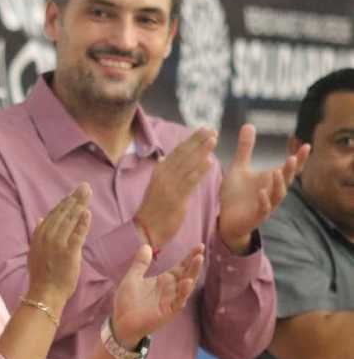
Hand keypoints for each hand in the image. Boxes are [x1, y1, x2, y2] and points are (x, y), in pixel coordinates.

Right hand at [25, 183, 91, 310]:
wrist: (44, 293)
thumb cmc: (41, 274)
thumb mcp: (34, 251)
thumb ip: (38, 233)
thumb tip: (40, 218)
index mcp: (39, 235)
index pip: (54, 214)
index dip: (65, 202)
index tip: (74, 193)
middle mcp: (47, 236)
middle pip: (63, 213)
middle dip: (74, 198)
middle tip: (85, 186)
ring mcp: (58, 244)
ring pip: (70, 220)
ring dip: (80, 205)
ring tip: (87, 193)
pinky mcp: (69, 252)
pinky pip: (77, 234)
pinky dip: (82, 223)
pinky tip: (87, 212)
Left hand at [111, 244, 204, 346]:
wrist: (121, 322)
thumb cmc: (127, 302)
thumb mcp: (132, 278)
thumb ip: (140, 263)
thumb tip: (146, 245)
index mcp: (164, 281)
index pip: (181, 267)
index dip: (189, 257)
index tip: (199, 245)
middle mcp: (171, 289)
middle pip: (187, 274)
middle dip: (194, 263)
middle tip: (201, 250)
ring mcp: (171, 300)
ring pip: (186, 286)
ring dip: (192, 274)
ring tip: (198, 260)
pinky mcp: (169, 311)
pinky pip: (179, 301)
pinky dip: (183, 292)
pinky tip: (186, 282)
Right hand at [135, 128, 216, 246]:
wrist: (144, 230)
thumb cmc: (153, 210)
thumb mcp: (157, 187)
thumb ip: (165, 172)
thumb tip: (167, 158)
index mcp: (159, 171)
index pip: (177, 151)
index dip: (191, 140)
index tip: (204, 130)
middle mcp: (163, 175)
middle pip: (183, 154)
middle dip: (197, 140)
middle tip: (211, 128)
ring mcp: (169, 186)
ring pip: (187, 164)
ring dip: (201, 151)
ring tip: (214, 139)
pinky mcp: (176, 198)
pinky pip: (189, 182)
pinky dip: (199, 171)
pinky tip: (210, 162)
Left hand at [218, 124, 309, 252]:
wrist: (226, 219)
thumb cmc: (236, 194)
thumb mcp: (239, 167)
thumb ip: (246, 148)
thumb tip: (249, 124)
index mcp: (271, 180)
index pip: (289, 168)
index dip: (299, 158)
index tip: (306, 145)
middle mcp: (272, 192)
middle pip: (286, 180)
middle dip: (290, 170)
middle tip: (292, 158)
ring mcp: (266, 205)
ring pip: (277, 195)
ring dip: (278, 184)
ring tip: (277, 172)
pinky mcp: (256, 216)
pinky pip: (263, 209)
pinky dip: (263, 201)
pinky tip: (261, 193)